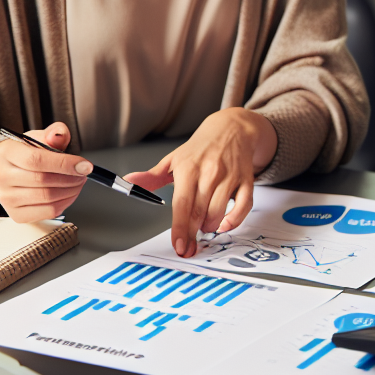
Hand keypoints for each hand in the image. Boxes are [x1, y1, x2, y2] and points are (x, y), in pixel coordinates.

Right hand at [0, 122, 91, 221]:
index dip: (65, 164)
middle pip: (43, 181)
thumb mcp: (38, 137)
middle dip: (72, 178)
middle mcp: (2, 177)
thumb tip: (59, 134)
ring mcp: (6, 198)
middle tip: (83, 173)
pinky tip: (70, 194)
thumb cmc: (25, 153)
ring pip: (47, 198)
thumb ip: (54, 134)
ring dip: (71, 190)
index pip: (36, 160)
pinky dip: (65, 203)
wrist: (4, 169)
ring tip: (78, 182)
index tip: (85, 165)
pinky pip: (47, 212)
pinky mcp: (16, 214)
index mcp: (7, 153)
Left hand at [124, 107, 275, 258]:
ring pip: (219, 212)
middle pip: (199, 213)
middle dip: (193, 235)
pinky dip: (235, 220)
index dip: (180, 228)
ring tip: (204, 225)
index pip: (182, 204)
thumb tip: (128, 182)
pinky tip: (225, 223)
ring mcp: (230, 176)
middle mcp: (210, 173)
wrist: (231, 128)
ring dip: (210, 226)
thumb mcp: (174, 159)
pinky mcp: (246, 179)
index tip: (178, 245)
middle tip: (188, 247)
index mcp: (189, 169)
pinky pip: (244, 206)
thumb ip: (152, 176)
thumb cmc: (201, 148)